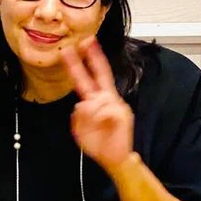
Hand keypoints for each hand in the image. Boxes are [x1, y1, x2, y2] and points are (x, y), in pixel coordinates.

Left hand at [62, 38, 134, 173]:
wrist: (115, 158)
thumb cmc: (100, 143)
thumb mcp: (81, 128)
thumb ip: (78, 115)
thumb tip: (81, 104)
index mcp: (98, 100)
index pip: (91, 77)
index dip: (85, 62)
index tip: (78, 47)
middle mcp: (108, 99)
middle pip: (99, 74)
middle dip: (91, 58)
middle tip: (84, 41)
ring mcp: (116, 105)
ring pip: (92, 101)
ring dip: (88, 117)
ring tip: (96, 129)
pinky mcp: (122, 114)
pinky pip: (101, 112)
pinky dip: (97, 121)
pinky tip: (102, 129)